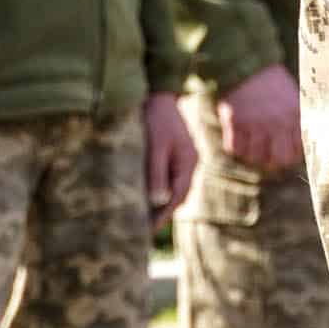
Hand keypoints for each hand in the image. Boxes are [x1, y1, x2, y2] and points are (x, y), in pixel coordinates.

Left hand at [143, 93, 198, 221]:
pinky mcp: (172, 157)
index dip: (162, 215)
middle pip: (177, 196)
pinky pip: (166, 179)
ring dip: (158, 204)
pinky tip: (142, 197)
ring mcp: (182, 160)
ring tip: (140, 218)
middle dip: (161, 213)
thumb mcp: (155, 146)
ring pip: (172, 189)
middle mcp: (189, 164)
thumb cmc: (156, 119)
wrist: (158, 96)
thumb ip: (157, 172)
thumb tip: (158, 201)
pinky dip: (156, 190)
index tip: (147, 229)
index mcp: (189, 162)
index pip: (177, 196)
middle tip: (141, 230)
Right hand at [215, 64, 304, 171]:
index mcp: (294, 115)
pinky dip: (236, 148)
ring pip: (255, 157)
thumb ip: (297, 119)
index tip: (286, 152)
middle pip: (279, 160)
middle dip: (274, 161)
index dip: (292, 156)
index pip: (298, 151)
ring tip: (253, 146)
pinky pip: (235, 149)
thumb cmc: (271, 82)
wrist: (246, 64)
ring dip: (253, 154)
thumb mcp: (292, 97)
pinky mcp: (235, 122)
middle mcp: (276, 122)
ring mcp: (255, 123)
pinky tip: (239, 139)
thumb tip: (303, 142)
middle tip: (269, 155)